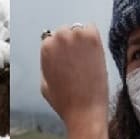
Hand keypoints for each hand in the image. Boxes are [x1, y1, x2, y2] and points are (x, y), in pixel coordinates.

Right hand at [40, 23, 108, 138]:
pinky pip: (92, 28)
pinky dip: (94, 38)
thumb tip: (51, 55)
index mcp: (45, 47)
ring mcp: (76, 36)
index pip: (52, 39)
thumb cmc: (64, 101)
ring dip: (83, 40)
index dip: (61, 51)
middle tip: (79, 61)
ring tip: (87, 60)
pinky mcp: (93, 39)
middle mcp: (58, 37)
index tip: (68, 60)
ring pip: (79, 29)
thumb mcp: (44, 82)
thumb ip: (47, 63)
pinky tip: (95, 53)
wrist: (84, 110)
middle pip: (65, 32)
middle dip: (71, 44)